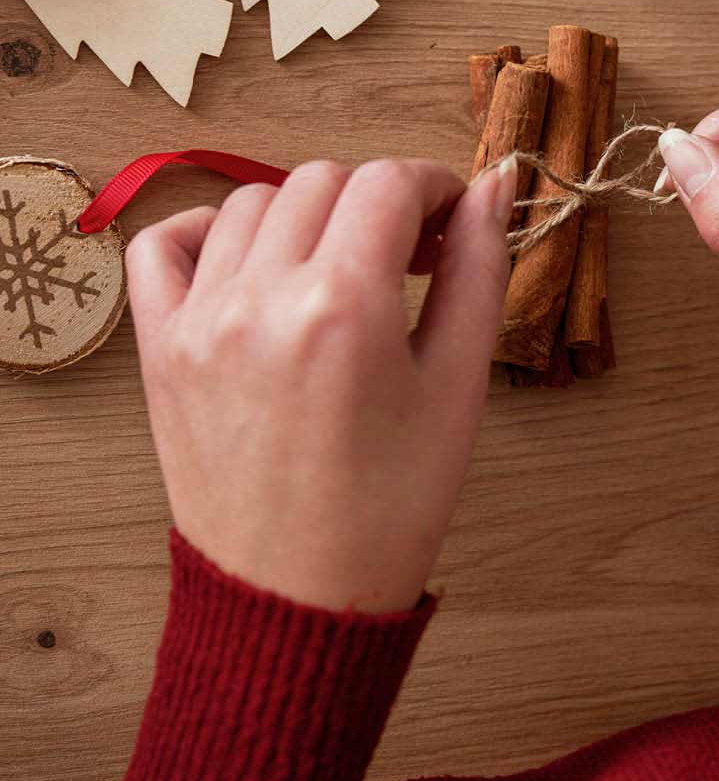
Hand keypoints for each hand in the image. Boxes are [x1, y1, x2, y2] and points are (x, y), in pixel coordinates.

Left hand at [125, 156, 517, 612]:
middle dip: (378, 200)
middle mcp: (261, 298)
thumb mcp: (459, 385)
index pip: (390, 183)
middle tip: (411, 254)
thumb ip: (478, 271)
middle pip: (324, 180)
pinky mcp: (161, 349)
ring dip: (306, 215)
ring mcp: (201, 320)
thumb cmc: (392, 506)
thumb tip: (494, 186)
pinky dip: (206, 231)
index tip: (451, 220)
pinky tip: (251, 262)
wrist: (300, 600)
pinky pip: (163, 246)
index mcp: (344, 305)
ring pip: (252, 202)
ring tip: (340, 268)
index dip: (435, 185)